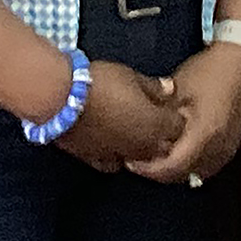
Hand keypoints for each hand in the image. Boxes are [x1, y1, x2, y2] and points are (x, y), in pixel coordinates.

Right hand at [51, 60, 181, 170]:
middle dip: (162, 136)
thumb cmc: (101, 82)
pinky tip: (112, 144)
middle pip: (163, 148)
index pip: (178, 127)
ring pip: (140, 159)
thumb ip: (154, 87)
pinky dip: (117, 156)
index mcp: (156, 126)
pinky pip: (113, 163)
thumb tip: (170, 90)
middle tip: (153, 119)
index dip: (174, 116)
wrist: (61, 98)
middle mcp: (142, 147)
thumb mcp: (131, 76)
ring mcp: (119, 157)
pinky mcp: (96, 161)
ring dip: (141, 148)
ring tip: (133, 132)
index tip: (168, 106)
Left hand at [128, 42, 240, 185]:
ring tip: (157, 155)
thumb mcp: (176, 90)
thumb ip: (159, 117)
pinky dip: (191, 163)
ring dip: (176, 168)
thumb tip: (140, 134)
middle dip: (160, 171)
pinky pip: (208, 164)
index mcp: (205, 133)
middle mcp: (219, 147)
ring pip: (195, 172)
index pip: (173, 167)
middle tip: (140, 160)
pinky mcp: (231, 145)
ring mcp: (227, 148)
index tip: (133, 163)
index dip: (150, 169)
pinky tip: (179, 151)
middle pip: (183, 174)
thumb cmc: (210, 70)